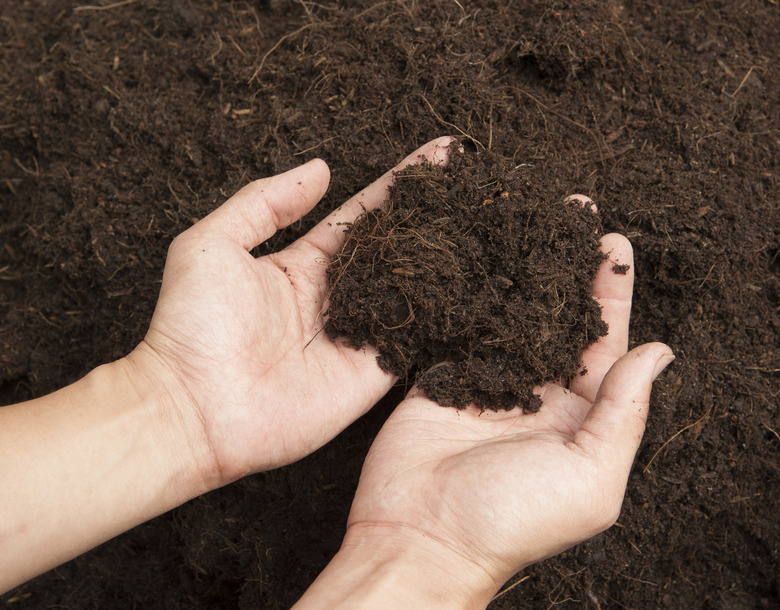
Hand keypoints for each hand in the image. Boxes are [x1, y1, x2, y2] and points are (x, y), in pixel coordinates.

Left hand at [123, 137, 452, 486]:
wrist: (196, 410)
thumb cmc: (193, 326)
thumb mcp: (212, 243)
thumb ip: (265, 203)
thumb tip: (321, 169)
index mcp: (301, 265)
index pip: (363, 216)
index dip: (400, 184)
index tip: (440, 156)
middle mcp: (337, 298)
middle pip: (396, 250)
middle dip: (435, 216)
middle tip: (477, 181)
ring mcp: (358, 337)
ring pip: (413, 290)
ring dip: (448, 259)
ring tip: (491, 222)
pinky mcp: (371, 375)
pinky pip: (413, 339)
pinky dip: (444, 315)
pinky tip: (481, 285)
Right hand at [297, 228, 672, 607]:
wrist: (420, 538)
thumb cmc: (510, 520)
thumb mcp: (590, 478)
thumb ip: (624, 414)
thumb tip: (660, 352)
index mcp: (579, 417)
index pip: (603, 343)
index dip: (610, 293)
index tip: (614, 245)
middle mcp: (535, 393)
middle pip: (557, 316)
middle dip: (567, 265)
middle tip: (572, 211)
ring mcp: (487, 380)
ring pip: (510, 312)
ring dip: (521, 266)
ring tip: (528, 215)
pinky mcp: (443, 374)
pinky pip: (463, 325)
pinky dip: (473, 289)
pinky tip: (478, 250)